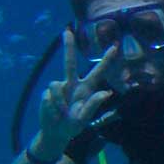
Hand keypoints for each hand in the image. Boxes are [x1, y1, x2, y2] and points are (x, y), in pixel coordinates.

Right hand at [36, 30, 117, 154]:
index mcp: (87, 89)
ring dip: (59, 101)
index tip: (115, 46)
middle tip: (66, 31)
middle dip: (68, 47)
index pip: (99, 72)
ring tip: (62, 114)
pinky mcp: (47, 93)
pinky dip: (52, 106)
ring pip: (56, 84)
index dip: (107, 60)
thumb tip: (107, 93)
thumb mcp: (85, 119)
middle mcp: (73, 85)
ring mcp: (60, 88)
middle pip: (69, 63)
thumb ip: (94, 106)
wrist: (55, 132)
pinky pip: (49, 95)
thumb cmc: (73, 126)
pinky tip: (54, 113)